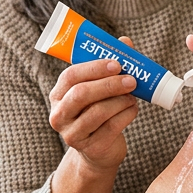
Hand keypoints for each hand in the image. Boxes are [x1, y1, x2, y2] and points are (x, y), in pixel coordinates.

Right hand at [48, 42, 139, 172]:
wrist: (100, 150)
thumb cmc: (100, 111)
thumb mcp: (101, 89)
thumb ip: (110, 66)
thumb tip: (124, 42)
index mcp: (58, 95)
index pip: (70, 76)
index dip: (94, 68)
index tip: (116, 63)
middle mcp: (59, 115)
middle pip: (81, 94)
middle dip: (109, 84)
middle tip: (131, 79)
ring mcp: (72, 134)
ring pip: (97, 112)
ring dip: (120, 101)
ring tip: (133, 96)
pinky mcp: (90, 148)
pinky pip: (111, 128)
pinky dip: (127, 115)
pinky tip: (133, 109)